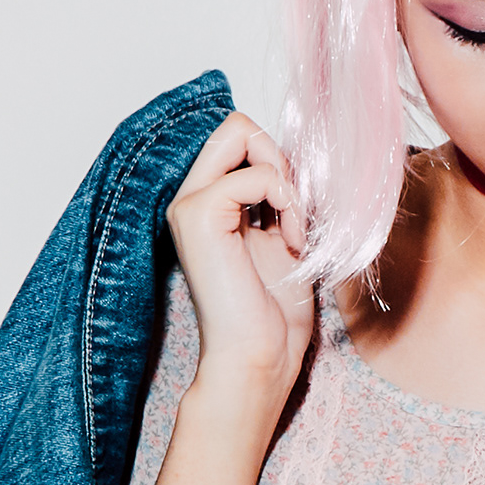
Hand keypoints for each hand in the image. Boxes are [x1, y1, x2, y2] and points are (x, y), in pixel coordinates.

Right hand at [165, 115, 313, 399]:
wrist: (258, 358)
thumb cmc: (273, 314)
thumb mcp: (283, 240)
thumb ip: (278, 199)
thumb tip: (293, 160)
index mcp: (207, 204)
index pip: (239, 139)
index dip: (277, 162)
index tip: (293, 212)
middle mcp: (191, 198)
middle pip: (237, 126)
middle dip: (280, 159)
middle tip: (294, 212)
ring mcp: (190, 204)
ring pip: (243, 134)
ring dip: (287, 182)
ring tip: (294, 232)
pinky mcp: (200, 215)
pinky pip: (258, 174)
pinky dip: (289, 203)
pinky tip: (292, 243)